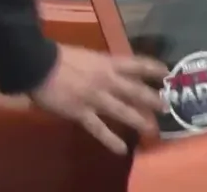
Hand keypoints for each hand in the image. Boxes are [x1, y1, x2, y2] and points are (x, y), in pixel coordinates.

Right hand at [29, 45, 167, 154]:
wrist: (39, 66)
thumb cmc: (60, 57)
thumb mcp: (88, 56)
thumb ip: (101, 65)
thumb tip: (109, 71)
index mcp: (108, 63)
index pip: (138, 64)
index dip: (154, 68)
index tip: (167, 72)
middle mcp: (107, 80)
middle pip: (136, 91)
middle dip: (152, 99)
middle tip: (166, 106)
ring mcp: (96, 98)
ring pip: (123, 111)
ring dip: (139, 120)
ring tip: (152, 129)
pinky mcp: (82, 113)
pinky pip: (99, 129)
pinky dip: (111, 140)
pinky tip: (122, 149)